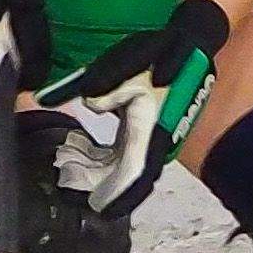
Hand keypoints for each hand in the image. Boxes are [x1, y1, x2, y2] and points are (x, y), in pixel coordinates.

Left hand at [42, 0, 228, 212]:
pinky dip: (101, 158)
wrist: (188, 45)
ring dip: (95, 171)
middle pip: (124, 180)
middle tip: (65, 181)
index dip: (115, 197)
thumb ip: (101, 87)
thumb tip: (83, 103)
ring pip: (121, 169)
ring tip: (67, 161)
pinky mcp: (146, 134)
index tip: (92, 207)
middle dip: (94, 185)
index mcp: (153, 132)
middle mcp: (155, 144)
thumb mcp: (127, 64)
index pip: (134, 178)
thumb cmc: (160, 55)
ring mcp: (152, 141)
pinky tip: (80, 147)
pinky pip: (121, 156)